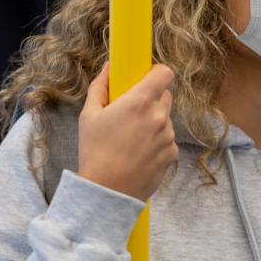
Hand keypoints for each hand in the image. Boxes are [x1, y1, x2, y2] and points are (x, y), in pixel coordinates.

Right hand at [78, 63, 176, 200]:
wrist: (108, 192)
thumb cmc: (95, 152)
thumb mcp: (89, 116)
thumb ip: (100, 87)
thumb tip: (108, 68)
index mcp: (139, 102)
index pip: (164, 73)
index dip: (156, 72)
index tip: (145, 77)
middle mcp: (159, 117)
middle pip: (165, 94)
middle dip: (151, 98)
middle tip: (132, 110)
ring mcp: (168, 137)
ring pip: (165, 118)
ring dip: (153, 121)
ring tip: (130, 138)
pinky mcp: (172, 154)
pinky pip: (167, 139)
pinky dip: (156, 142)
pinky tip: (137, 153)